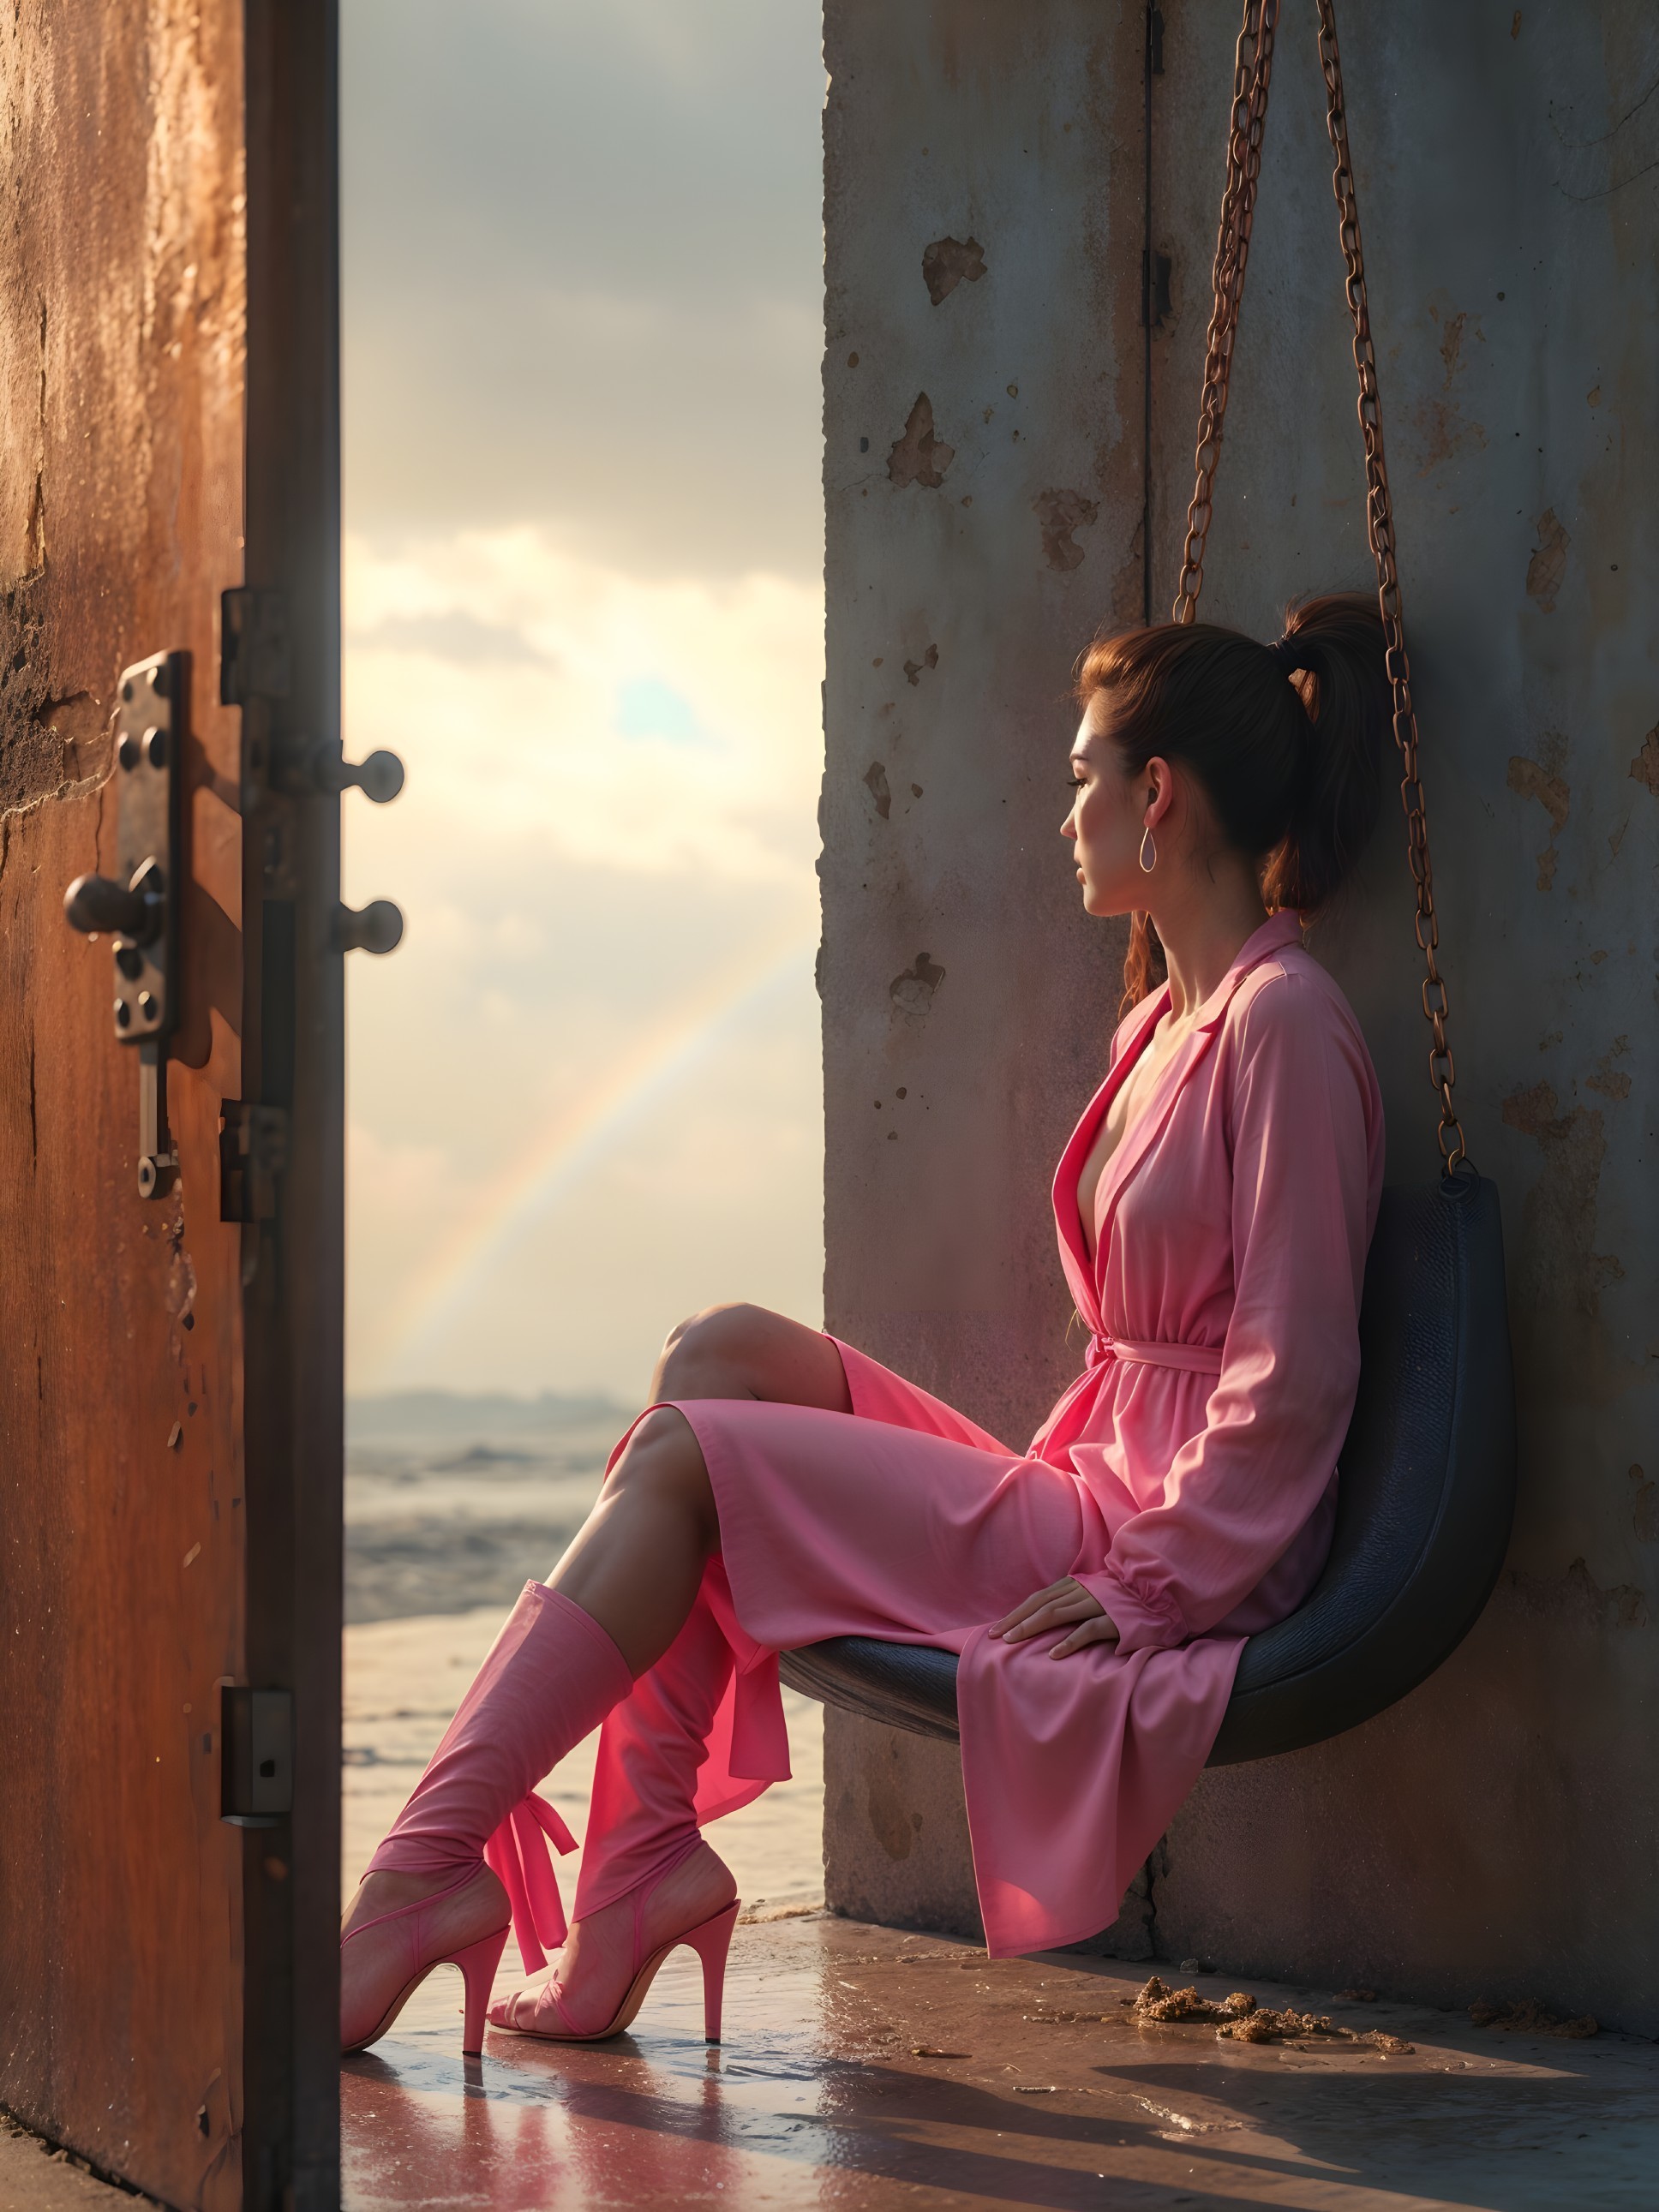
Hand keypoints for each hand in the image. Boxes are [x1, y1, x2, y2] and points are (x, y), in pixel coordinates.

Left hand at [988, 1577, 1120, 1658]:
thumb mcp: (1090, 1595)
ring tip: (1013, 1641)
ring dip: (1033, 1627)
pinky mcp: (1114, 1619)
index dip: (1016, 1613)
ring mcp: (1098, 1603)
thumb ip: (1068, 1602)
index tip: (997, 1629)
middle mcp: (1082, 1590)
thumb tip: (1040, 1618)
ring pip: (1058, 1613)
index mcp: (1075, 1584)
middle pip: (1042, 1605)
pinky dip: (1069, 1641)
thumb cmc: (1120, 1600)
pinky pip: (1088, 1629)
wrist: (1158, 1596)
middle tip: (996, 1637)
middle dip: (1016, 1620)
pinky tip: (1054, 1653)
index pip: (1038, 1599)